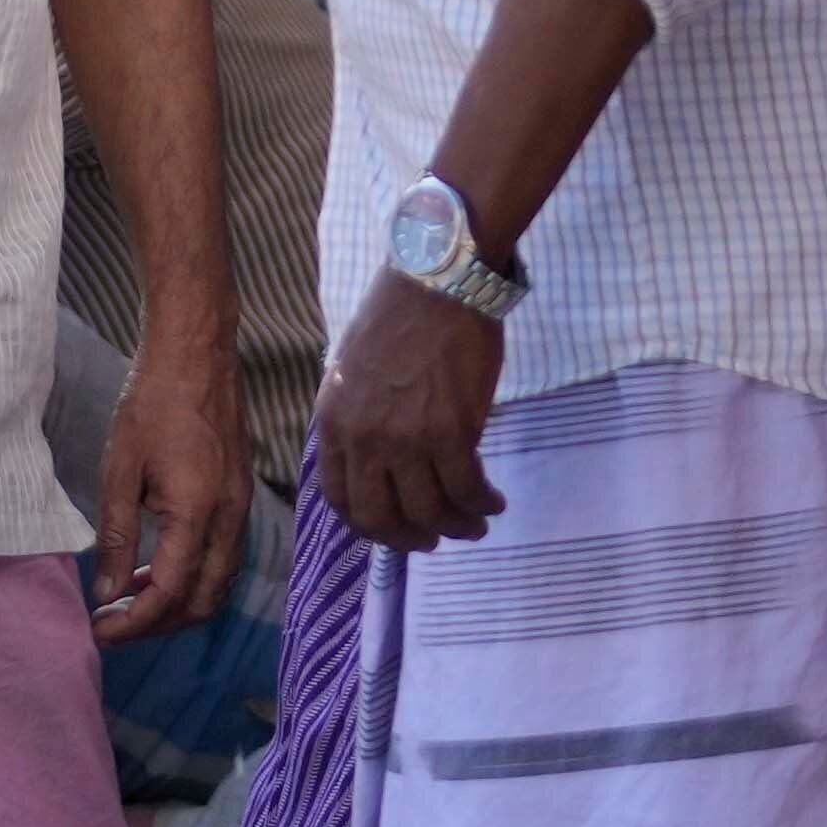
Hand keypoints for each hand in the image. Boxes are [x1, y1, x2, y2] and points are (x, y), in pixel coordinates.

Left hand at [90, 316, 248, 634]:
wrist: (196, 357)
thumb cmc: (152, 404)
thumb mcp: (121, 471)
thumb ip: (118, 536)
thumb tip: (108, 591)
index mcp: (200, 513)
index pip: (172, 592)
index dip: (135, 622)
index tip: (99, 632)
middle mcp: (231, 519)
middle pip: (203, 601)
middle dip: (157, 624)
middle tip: (111, 627)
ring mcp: (241, 509)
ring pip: (218, 583)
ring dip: (176, 603)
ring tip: (126, 602)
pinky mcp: (240, 498)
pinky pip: (223, 558)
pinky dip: (192, 577)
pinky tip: (154, 569)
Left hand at [307, 269, 509, 551]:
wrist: (436, 285)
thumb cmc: (397, 321)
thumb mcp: (351, 375)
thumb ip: (357, 420)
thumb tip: (374, 461)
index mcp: (333, 424)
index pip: (340, 498)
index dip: (368, 526)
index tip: (392, 532)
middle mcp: (363, 438)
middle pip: (380, 516)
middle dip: (409, 538)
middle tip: (434, 541)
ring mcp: (406, 438)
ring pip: (429, 510)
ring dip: (455, 527)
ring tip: (473, 524)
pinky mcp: (452, 431)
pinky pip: (466, 489)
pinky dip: (482, 504)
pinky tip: (493, 502)